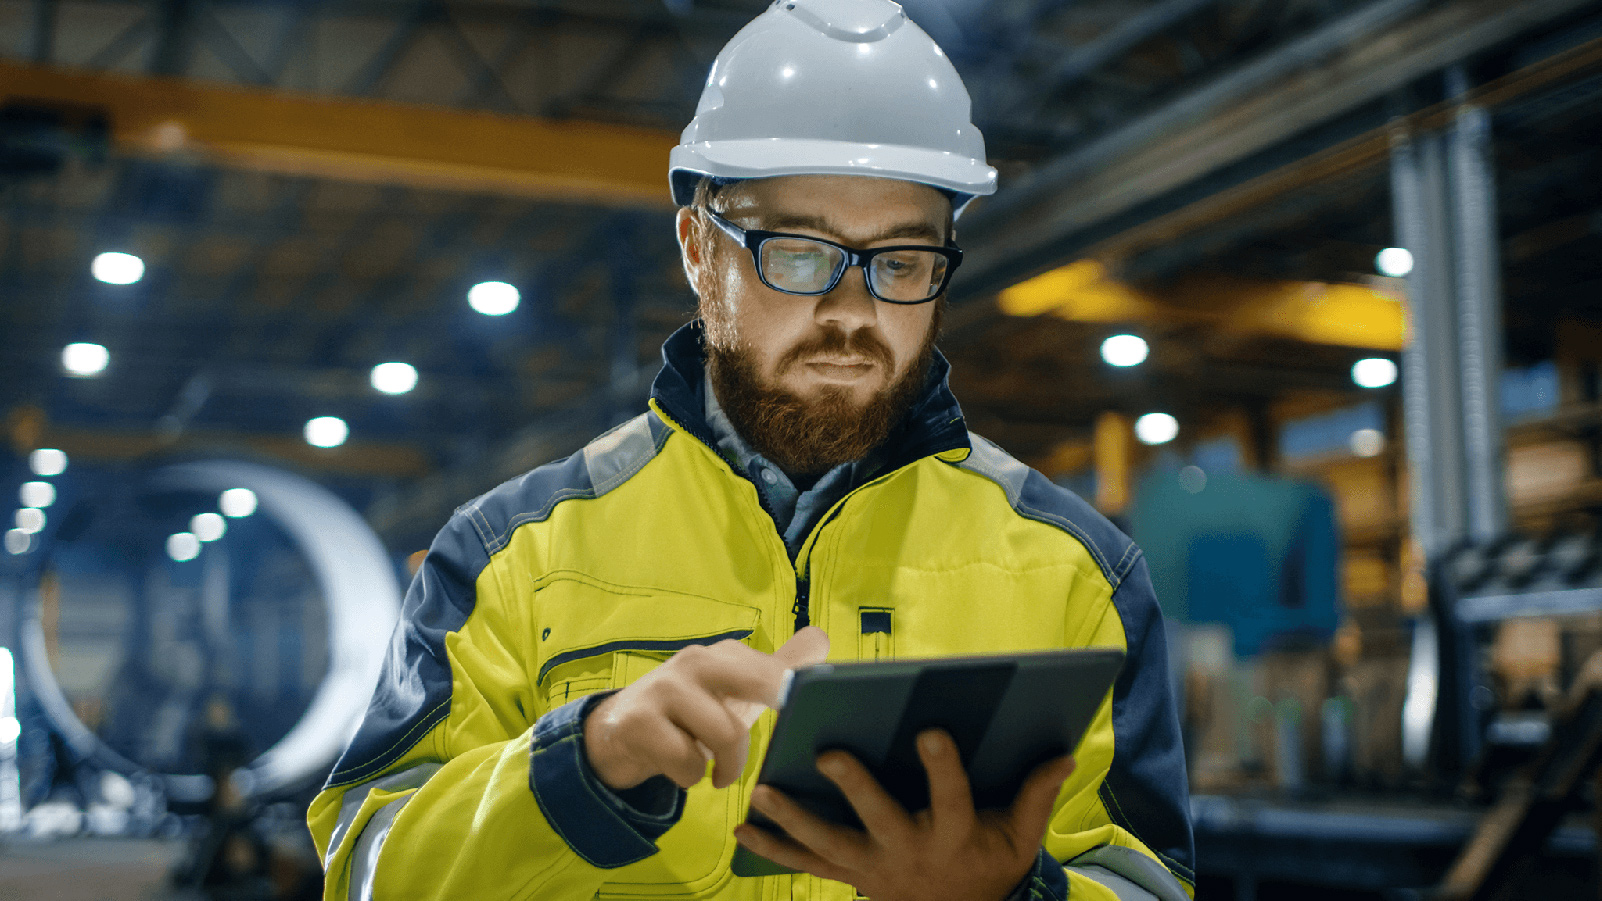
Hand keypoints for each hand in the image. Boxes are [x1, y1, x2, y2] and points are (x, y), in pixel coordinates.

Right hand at [584, 627, 829, 790]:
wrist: (617, 732)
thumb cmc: (691, 713)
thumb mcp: (733, 692)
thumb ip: (776, 669)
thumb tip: (822, 638)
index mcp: (724, 654)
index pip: (775, 668)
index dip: (799, 690)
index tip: (815, 709)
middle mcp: (696, 660)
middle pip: (759, 682)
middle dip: (785, 706)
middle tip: (782, 745)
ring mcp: (665, 688)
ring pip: (727, 734)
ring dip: (727, 766)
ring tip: (716, 771)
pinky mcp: (638, 722)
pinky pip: (688, 763)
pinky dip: (691, 777)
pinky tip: (679, 768)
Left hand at [733, 730, 1074, 900]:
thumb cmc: (989, 866)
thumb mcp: (1020, 837)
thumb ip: (1036, 795)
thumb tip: (1064, 754)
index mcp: (952, 835)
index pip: (950, 798)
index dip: (942, 768)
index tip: (931, 731)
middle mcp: (908, 852)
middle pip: (878, 818)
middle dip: (853, 787)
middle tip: (827, 754)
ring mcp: (873, 868)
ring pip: (828, 844)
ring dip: (792, 819)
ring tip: (762, 789)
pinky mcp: (850, 875)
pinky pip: (806, 864)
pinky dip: (773, 848)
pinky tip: (743, 827)